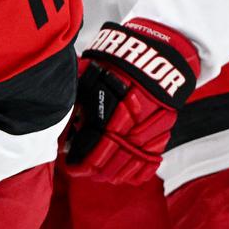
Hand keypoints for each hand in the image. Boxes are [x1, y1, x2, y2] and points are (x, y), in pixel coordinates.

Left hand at [65, 20, 198, 183]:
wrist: (152, 51)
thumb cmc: (115, 64)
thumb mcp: (88, 79)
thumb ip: (78, 106)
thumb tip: (62, 133)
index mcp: (111, 108)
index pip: (95, 147)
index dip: (81, 163)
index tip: (72, 166)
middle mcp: (133, 120)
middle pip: (115, 158)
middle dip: (98, 170)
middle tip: (86, 173)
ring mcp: (152, 125)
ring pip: (134, 160)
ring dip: (117, 172)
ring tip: (103, 176)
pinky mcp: (166, 127)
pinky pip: (154, 156)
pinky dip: (142, 169)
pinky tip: (129, 176)